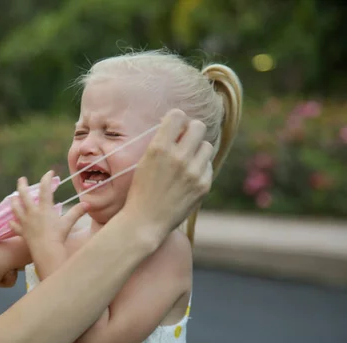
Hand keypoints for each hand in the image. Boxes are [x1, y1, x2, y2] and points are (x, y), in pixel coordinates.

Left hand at [10, 170, 87, 260]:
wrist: (46, 251)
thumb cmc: (58, 236)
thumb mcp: (68, 223)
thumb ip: (77, 212)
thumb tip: (88, 204)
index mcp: (44, 208)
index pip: (45, 188)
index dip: (47, 178)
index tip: (50, 172)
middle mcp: (32, 212)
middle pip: (24, 195)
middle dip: (22, 185)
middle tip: (21, 179)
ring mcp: (25, 222)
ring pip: (16, 208)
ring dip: (14, 201)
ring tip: (13, 197)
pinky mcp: (22, 232)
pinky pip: (15, 226)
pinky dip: (13, 223)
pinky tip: (11, 221)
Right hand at [123, 109, 213, 241]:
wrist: (145, 221)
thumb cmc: (140, 190)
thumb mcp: (144, 161)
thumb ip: (162, 142)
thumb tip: (179, 125)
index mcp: (159, 148)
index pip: (177, 115)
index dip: (176, 119)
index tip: (174, 127)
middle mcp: (178, 157)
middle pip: (198, 126)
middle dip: (191, 130)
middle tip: (185, 140)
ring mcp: (193, 172)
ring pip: (206, 145)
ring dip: (197, 149)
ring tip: (186, 160)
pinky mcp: (203, 185)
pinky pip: (208, 165)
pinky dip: (200, 167)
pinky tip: (188, 177)